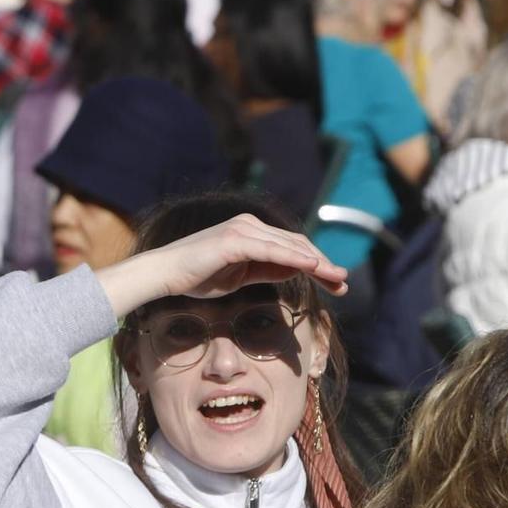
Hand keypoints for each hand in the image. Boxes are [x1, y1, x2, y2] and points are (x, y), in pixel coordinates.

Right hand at [95, 214, 346, 317]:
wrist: (164, 274)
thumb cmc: (195, 277)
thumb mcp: (239, 276)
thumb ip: (266, 269)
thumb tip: (294, 270)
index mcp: (250, 231)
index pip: (291, 246)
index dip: (316, 264)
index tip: (335, 282)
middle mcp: (249, 224)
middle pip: (296, 244)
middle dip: (323, 264)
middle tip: (343, 282)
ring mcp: (243, 229)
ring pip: (289, 246)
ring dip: (317, 263)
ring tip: (337, 278)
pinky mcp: (235, 240)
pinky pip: (272, 250)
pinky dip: (294, 258)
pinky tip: (313, 268)